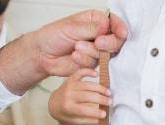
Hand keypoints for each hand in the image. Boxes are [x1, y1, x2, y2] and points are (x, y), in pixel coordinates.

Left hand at [0, 10, 127, 94]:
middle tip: (97, 43)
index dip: (120, 28)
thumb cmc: (53, 36)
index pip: (114, 22)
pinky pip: (95, 64)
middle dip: (108, 43)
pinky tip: (74, 57)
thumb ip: (91, 28)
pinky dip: (85, 61)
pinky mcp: (92, 64)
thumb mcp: (71, 27)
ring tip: (75, 48)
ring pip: (106, 54)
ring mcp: (96, 51)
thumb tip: (107, 26)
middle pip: (116, 40)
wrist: (43, 54)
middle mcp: (99, 35)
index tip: (121, 33)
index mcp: (95, 20)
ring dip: (91, 52)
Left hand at [49, 69, 110, 124]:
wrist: (54, 103)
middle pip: (87, 96)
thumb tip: (101, 120)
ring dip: (100, 88)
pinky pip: (80, 72)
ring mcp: (70, 85)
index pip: (83, 110)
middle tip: (110, 102)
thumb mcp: (74, 121)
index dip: (95, 112)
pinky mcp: (71, 78)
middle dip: (101, 99)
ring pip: (87, 85)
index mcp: (68, 107)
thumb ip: (87, 120)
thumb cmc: (66, 113)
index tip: (105, 114)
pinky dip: (88, 71)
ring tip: (109, 93)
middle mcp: (68, 95)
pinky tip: (97, 74)